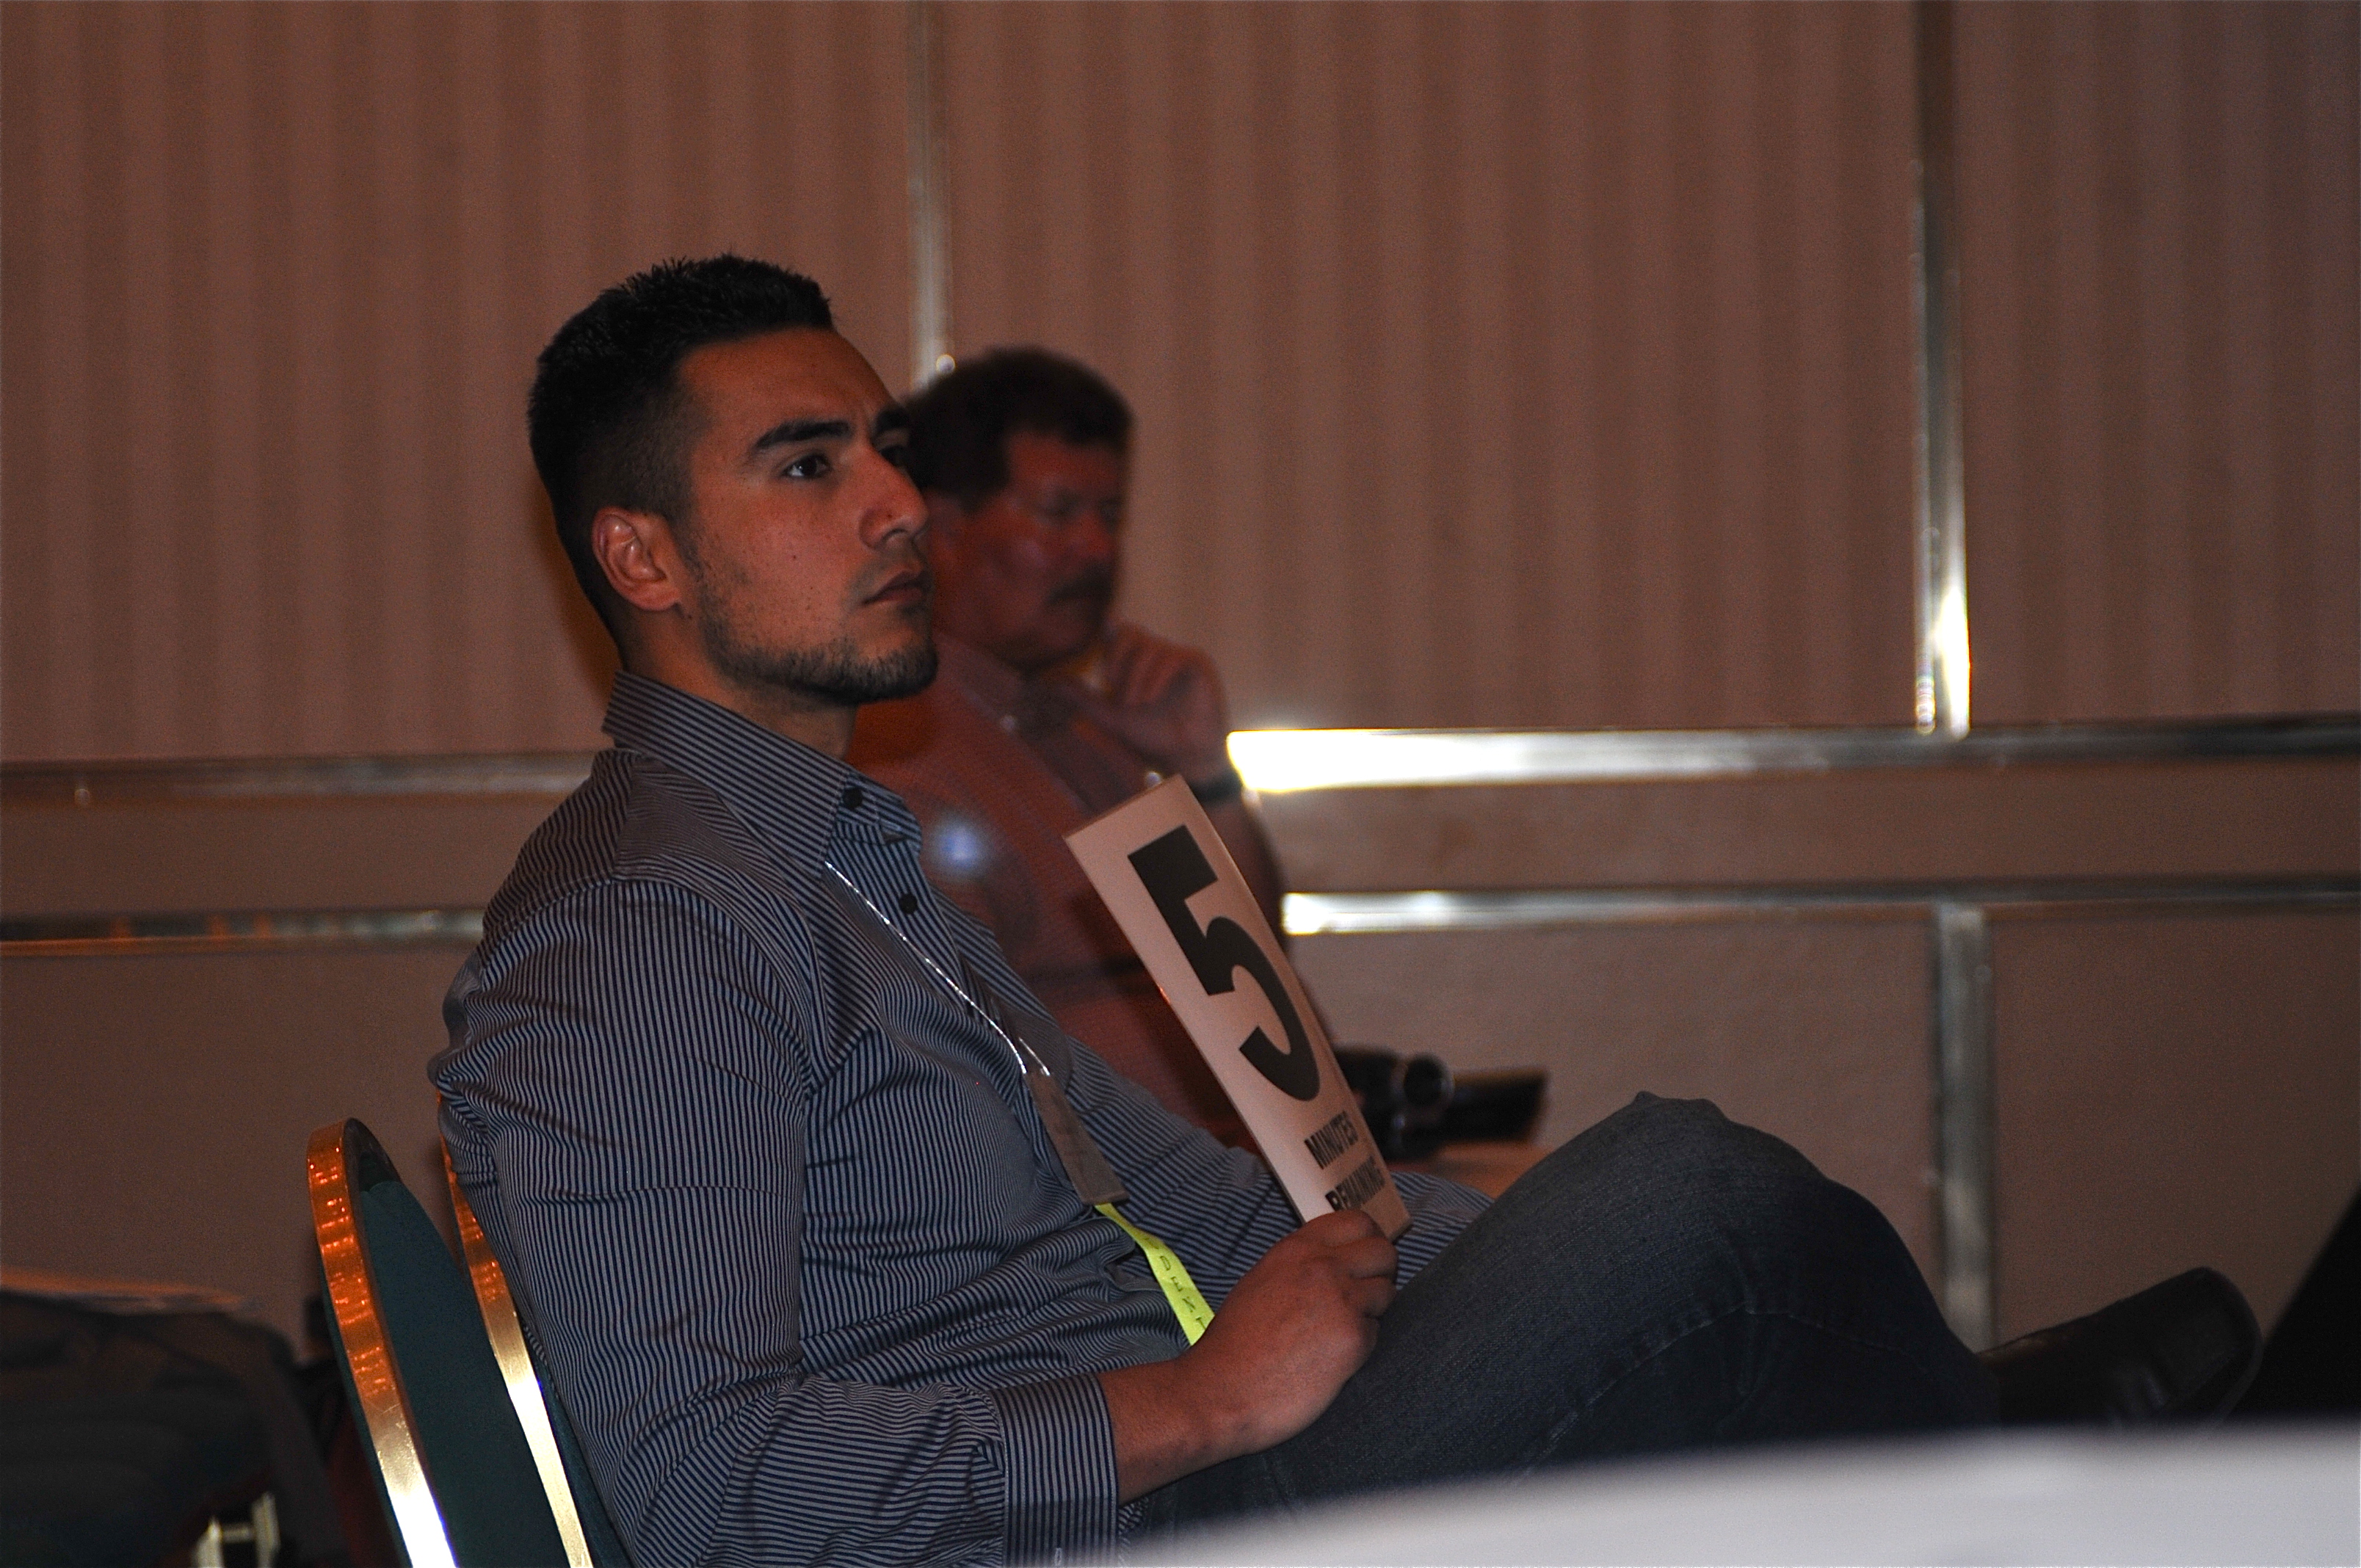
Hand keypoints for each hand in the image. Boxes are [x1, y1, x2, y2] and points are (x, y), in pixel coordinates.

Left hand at [1065, 623, 1233, 785]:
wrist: (1184, 758)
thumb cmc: (1151, 738)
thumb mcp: (1112, 717)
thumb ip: (1086, 699)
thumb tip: (1054, 684)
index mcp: (1138, 665)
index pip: (1120, 635)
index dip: (1110, 629)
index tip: (1104, 621)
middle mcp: (1158, 656)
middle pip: (1130, 633)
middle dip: (1116, 659)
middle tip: (1114, 690)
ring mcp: (1178, 658)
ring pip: (1148, 648)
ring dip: (1135, 678)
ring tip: (1134, 705)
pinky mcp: (1196, 663)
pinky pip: (1170, 657)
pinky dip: (1154, 679)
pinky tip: (1150, 699)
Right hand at [1100, 1209, 1396, 1498]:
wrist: (1221, 1389)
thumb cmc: (1235, 1344)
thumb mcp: (1262, 1280)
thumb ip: (1301, 1265)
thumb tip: (1335, 1264)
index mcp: (1297, 1249)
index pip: (1358, 1222)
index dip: (1368, 1242)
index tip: (1365, 1260)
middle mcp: (1322, 1266)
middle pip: (1384, 1251)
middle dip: (1382, 1273)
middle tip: (1365, 1296)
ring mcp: (1341, 1300)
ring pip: (1387, 1292)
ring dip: (1372, 1312)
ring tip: (1338, 1332)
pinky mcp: (1353, 1337)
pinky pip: (1376, 1332)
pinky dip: (1360, 1345)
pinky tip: (1330, 1358)